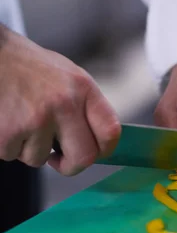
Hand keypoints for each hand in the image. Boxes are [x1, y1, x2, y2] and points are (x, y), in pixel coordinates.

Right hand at [0, 25, 120, 174]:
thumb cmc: (27, 67)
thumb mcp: (66, 76)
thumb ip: (83, 106)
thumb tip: (96, 143)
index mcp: (82, 88)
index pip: (110, 132)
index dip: (104, 150)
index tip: (95, 153)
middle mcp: (64, 104)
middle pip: (83, 158)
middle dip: (69, 166)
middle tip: (58, 159)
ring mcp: (37, 119)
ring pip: (40, 159)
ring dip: (28, 148)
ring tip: (20, 119)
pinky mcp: (9, 132)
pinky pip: (12, 155)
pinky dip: (7, 144)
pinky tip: (6, 120)